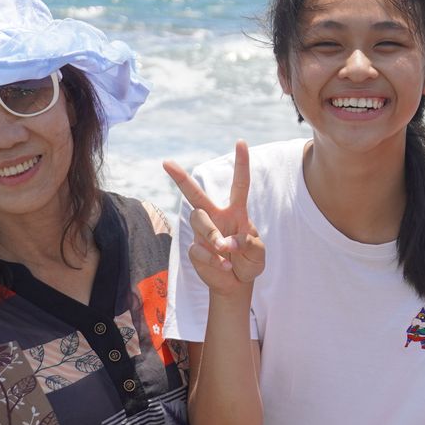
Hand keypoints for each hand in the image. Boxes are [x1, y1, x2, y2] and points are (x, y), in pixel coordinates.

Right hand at [163, 141, 265, 293]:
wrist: (236, 283)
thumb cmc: (249, 262)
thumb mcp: (258, 253)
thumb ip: (250, 243)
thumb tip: (230, 241)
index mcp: (236, 212)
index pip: (239, 184)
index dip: (241, 163)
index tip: (241, 141)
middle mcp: (216, 217)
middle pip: (195, 194)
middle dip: (181, 178)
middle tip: (166, 163)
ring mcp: (202, 232)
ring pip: (198, 220)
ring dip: (213, 235)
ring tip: (225, 250)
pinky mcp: (195, 249)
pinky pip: (199, 249)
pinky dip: (215, 260)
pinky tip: (225, 266)